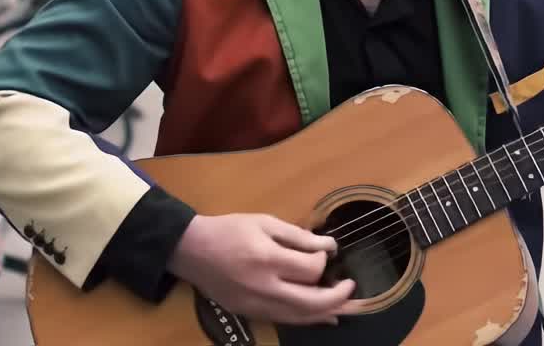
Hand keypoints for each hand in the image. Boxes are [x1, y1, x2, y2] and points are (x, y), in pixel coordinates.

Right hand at [167, 213, 354, 325]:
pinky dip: (306, 319)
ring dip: (326, 313)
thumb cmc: (230, 230)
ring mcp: (255, 305)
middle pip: (311, 303)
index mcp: (267, 259)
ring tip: (345, 306)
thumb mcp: (265, 222)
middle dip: (338, 297)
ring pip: (299, 317)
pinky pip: (285, 320)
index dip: (324, 260)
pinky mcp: (249, 313)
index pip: (310, 269)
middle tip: (351, 287)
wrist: (191, 250)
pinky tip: (323, 317)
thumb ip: (298, 236)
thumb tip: (328, 246)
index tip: (326, 250)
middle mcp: (263, 287)